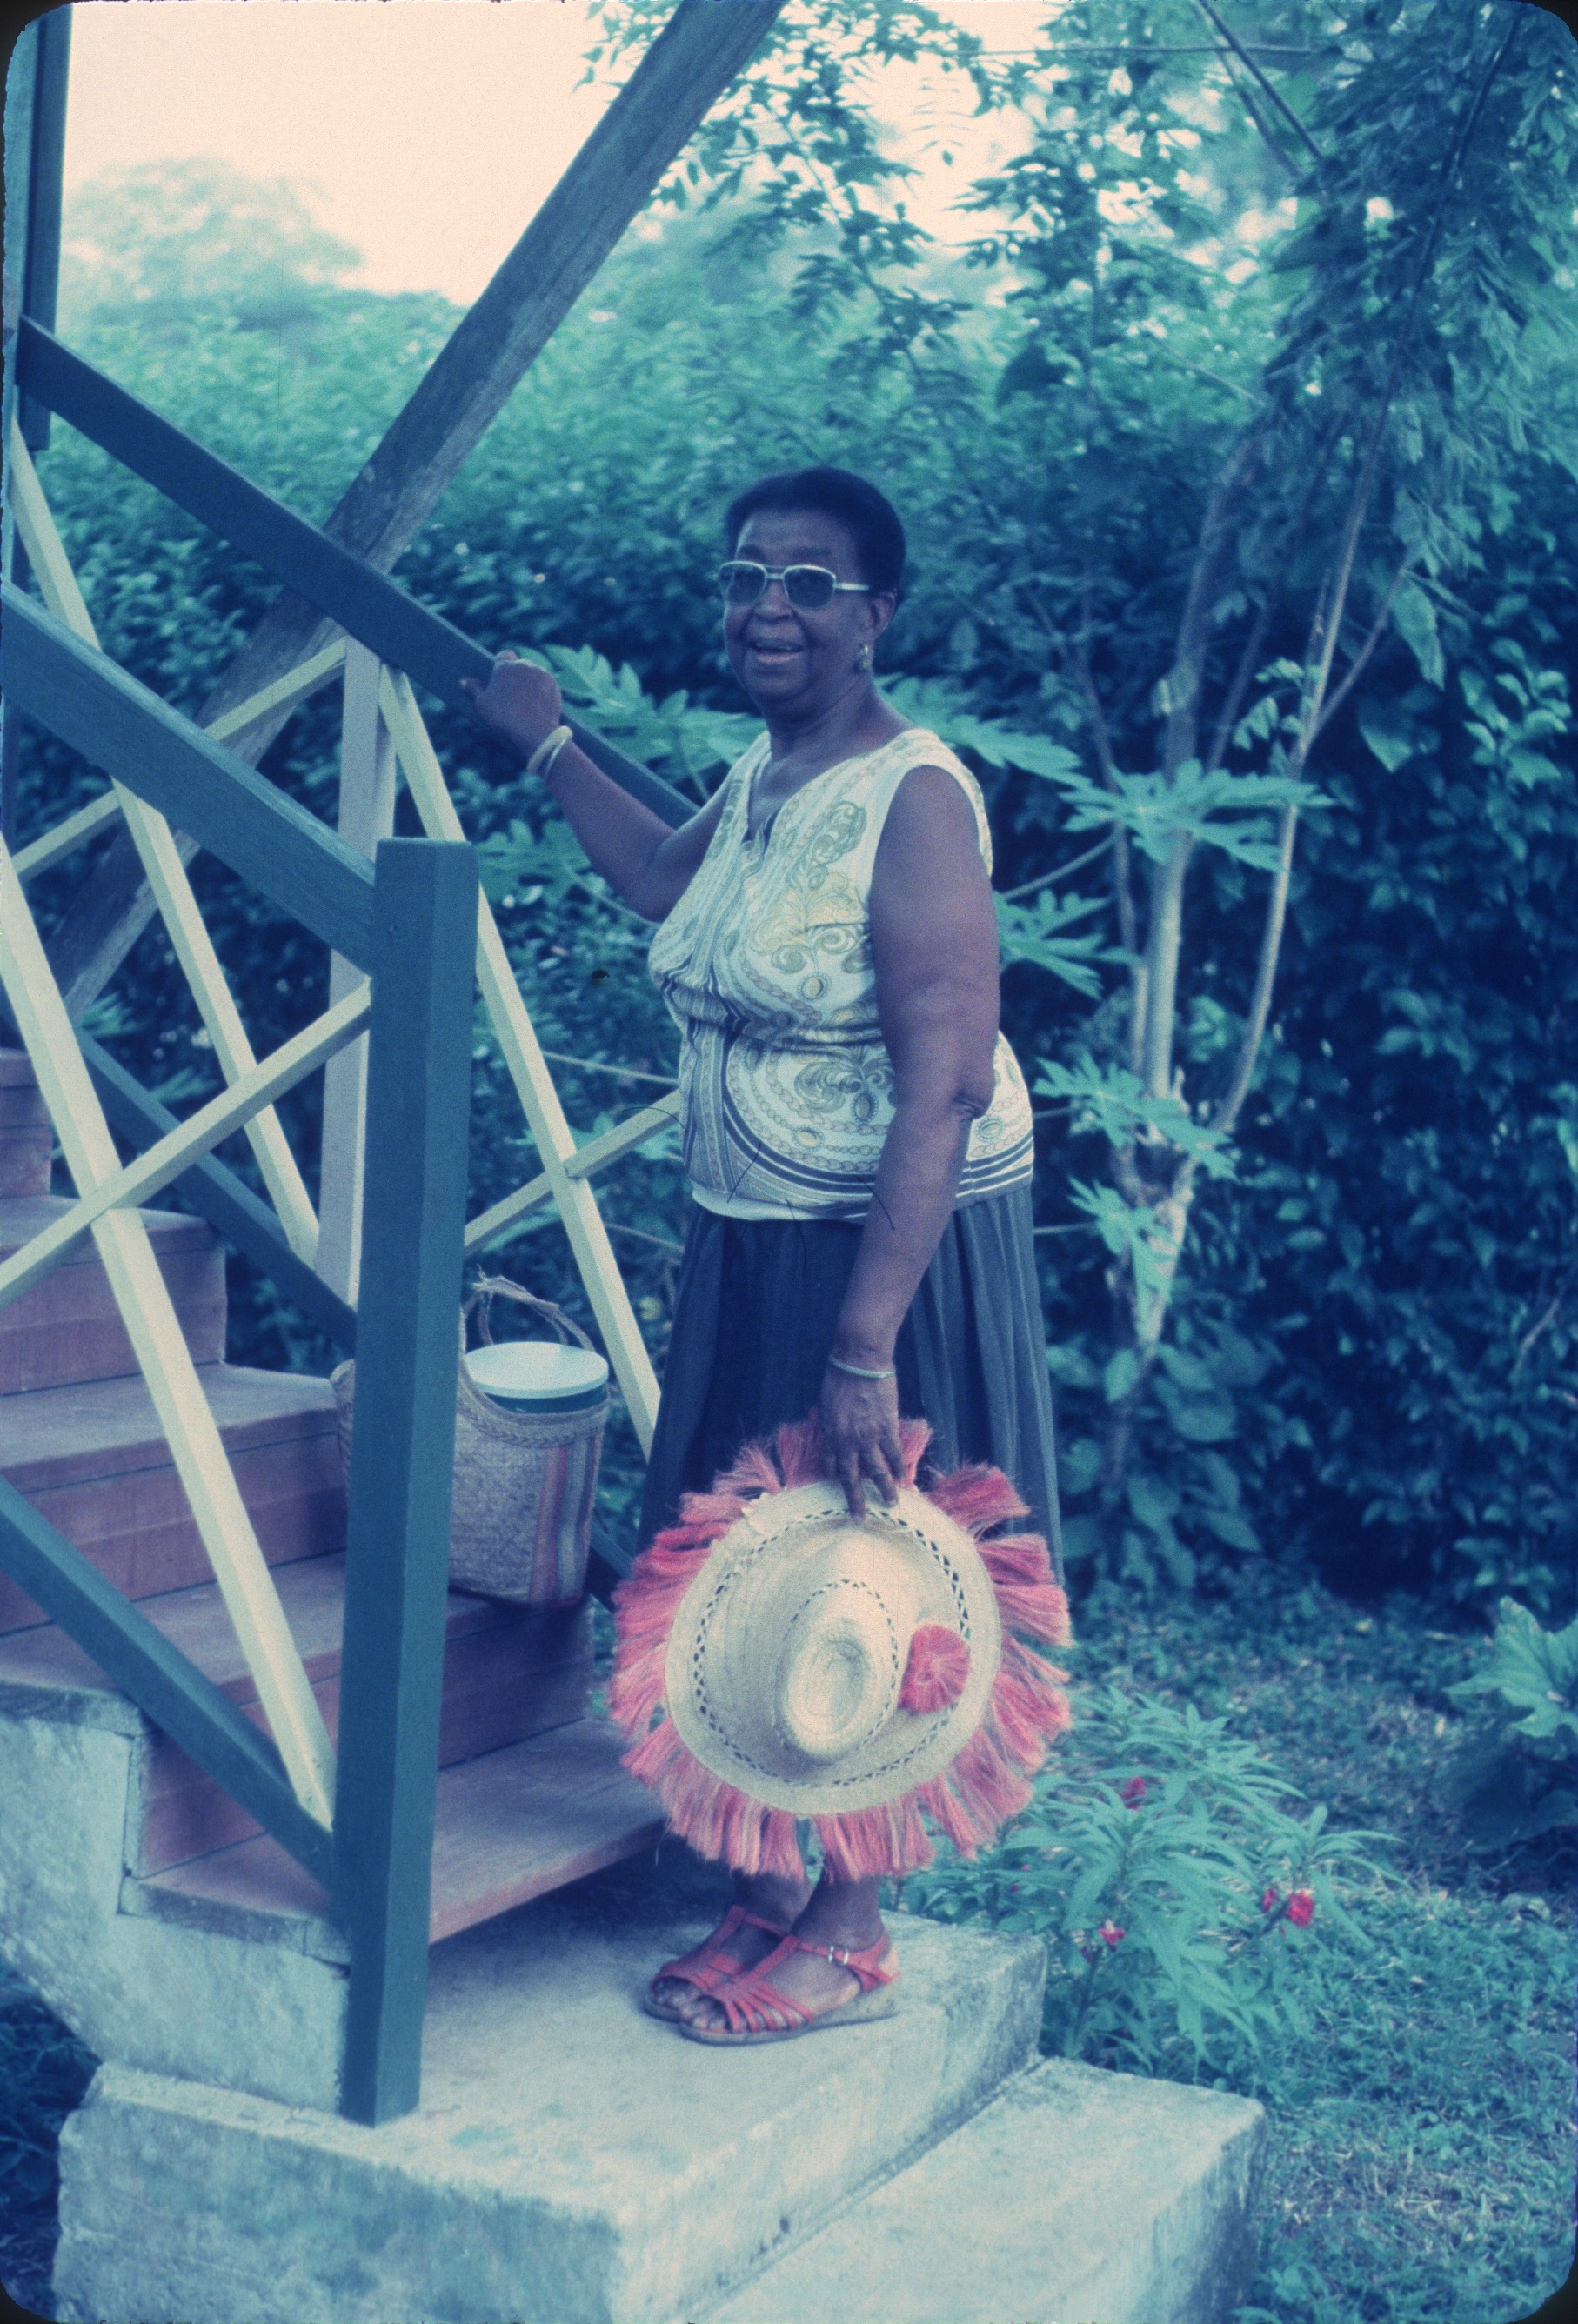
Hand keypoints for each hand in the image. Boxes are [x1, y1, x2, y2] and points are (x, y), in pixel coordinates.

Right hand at [457, 651, 562, 758]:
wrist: (534, 732)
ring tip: (523, 702)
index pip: (503, 655)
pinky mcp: (554, 686)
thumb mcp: (483, 705)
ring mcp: (542, 674)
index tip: (498, 677)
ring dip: (529, 682)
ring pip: (533, 674)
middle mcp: (525, 665)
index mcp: (506, 666)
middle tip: (510, 694)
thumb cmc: (504, 717)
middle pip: (519, 665)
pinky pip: (545, 685)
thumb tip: (463, 681)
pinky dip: (541, 692)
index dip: (500, 665)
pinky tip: (536, 705)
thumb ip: (473, 689)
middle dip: (515, 675)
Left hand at [818, 1363, 903, 1521]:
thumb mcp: (826, 1402)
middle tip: (858, 1519)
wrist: (859, 1363)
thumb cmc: (839, 1377)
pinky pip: (893, 1454)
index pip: (829, 1464)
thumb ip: (830, 1420)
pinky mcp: (887, 1428)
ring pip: (877, 1472)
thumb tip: (832, 1426)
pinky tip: (903, 1477)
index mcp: (830, 1434)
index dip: (833, 1477)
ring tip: (890, 1504)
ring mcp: (868, 1437)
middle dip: (855, 1500)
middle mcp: (847, 1442)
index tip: (838, 1486)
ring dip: (884, 1490)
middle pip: (851, 1478)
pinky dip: (898, 1467)